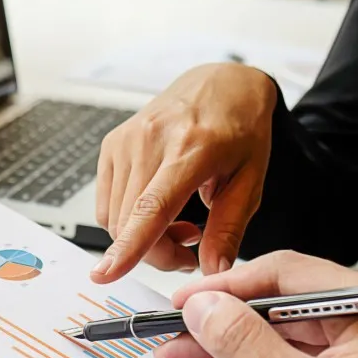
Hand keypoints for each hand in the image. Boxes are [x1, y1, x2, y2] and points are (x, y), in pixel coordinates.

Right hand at [92, 63, 276, 280]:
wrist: (221, 83)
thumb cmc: (239, 128)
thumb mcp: (250, 180)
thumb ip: (229, 228)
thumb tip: (213, 270)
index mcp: (191, 148)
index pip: (151, 206)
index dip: (129, 245)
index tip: (107, 273)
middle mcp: (150, 140)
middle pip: (130, 222)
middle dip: (156, 253)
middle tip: (191, 246)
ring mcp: (126, 140)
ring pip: (115, 218)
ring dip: (143, 238)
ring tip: (180, 224)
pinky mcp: (111, 145)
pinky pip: (107, 204)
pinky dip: (128, 220)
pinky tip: (158, 209)